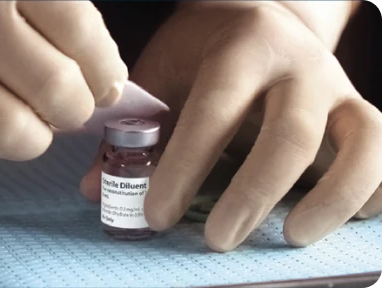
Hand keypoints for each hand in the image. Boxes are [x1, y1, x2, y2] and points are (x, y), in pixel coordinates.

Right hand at [0, 1, 126, 167]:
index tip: (101, 87)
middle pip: (55, 90)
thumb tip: (109, 91)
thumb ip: (76, 35)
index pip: (81, 33)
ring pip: (10, 131)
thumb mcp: (33, 1)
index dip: (103, 75)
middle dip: (71, 110)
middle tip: (60, 105)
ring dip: (29, 137)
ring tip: (20, 117)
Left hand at [81, 1, 381, 250]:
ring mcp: (340, 88)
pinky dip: (370, 193)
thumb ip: (134, 128)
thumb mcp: (163, 74)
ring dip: (330, 200)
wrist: (261, 21)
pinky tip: (336, 218)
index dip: (183, 169)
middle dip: (252, 196)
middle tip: (217, 241)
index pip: (214, 112)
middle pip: (289, 136)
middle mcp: (300, 65)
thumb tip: (96, 188)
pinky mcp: (363, 112)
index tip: (156, 215)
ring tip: (292, 236)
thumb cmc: (206, 51)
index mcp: (243, 48)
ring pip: (361, 146)